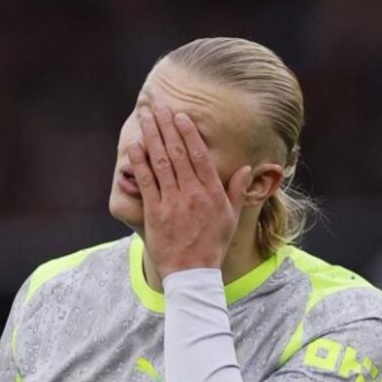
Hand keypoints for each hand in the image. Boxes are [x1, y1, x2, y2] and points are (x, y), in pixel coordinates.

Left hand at [128, 104, 251, 277]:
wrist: (192, 273)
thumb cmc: (212, 246)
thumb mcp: (230, 217)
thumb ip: (236, 190)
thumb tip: (246, 167)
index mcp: (212, 193)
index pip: (200, 155)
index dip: (189, 133)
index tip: (180, 117)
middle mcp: (192, 193)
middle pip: (179, 153)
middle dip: (167, 127)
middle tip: (159, 108)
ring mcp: (173, 202)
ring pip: (162, 162)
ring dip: (153, 137)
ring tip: (147, 118)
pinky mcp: (155, 212)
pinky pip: (147, 182)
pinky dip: (140, 163)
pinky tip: (135, 146)